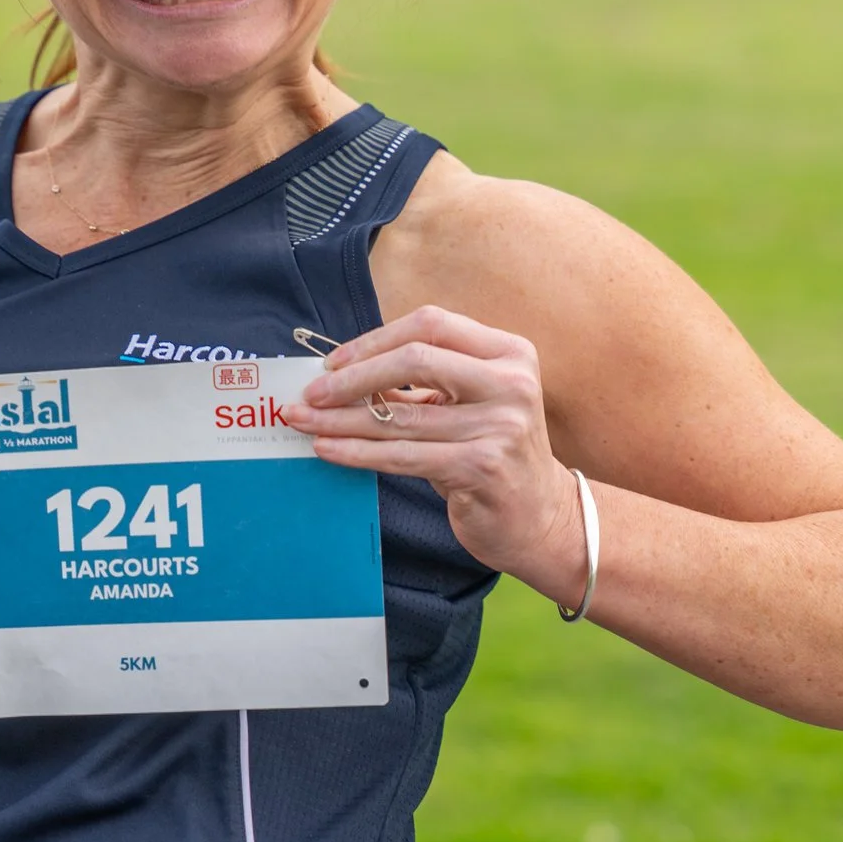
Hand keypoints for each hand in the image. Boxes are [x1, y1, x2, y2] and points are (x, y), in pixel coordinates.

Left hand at [289, 305, 581, 585]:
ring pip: (401, 415)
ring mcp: (501, 426)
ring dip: (341, 419)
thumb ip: (423, 379)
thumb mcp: (469, 402)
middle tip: (310, 393)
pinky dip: (357, 452)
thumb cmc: (491, 450)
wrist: (540, 516)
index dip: (375, 339)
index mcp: (509, 352)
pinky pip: (403, 456)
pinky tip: (327, 449)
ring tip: (302, 420)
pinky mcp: (483, 468)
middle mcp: (511, 383)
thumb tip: (341, 371)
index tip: (333, 362)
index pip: (431, 324)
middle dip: (353, 377)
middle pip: (414, 359)